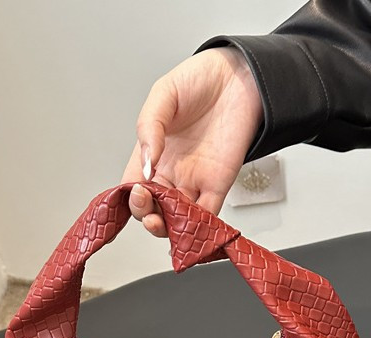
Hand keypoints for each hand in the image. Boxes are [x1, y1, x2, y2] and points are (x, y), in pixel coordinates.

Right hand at [122, 47, 262, 236]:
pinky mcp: (219, 184)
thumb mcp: (163, 94)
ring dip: (169, 228)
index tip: (136, 192)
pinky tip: (190, 229)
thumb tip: (147, 161)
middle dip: (147, 216)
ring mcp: (195, 181)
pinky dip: (199, 227)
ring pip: (178, 218)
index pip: (133, 187)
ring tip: (166, 223)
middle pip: (153, 208)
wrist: (238, 75)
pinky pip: (207, 214)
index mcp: (152, 153)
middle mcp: (171, 171)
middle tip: (149, 210)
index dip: (131, 197)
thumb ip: (150, 127)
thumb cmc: (200, 80)